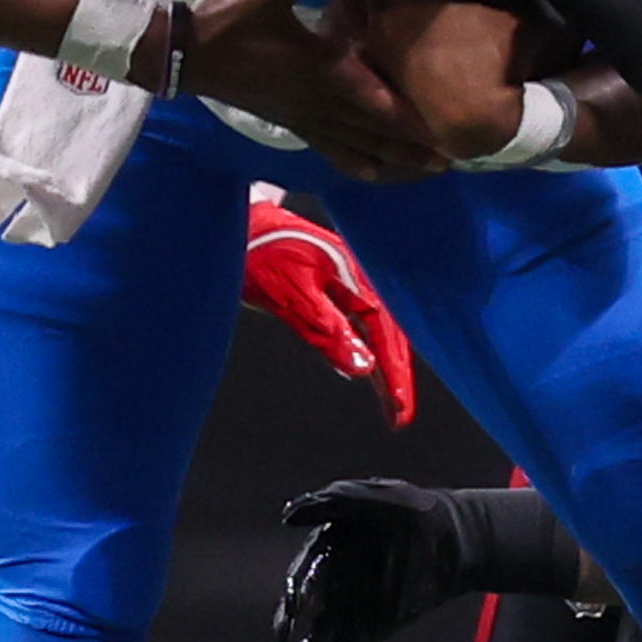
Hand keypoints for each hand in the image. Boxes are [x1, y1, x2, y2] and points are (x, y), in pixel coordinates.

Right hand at [176, 0, 449, 182]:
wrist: (183, 55)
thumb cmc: (227, 25)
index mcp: (319, 71)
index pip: (373, 99)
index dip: (407, 117)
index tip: (442, 130)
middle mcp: (318, 102)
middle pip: (375, 131)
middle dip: (412, 146)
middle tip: (451, 161)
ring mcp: (304, 117)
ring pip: (357, 145)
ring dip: (394, 159)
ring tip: (427, 171)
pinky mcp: (290, 122)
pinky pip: (330, 148)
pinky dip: (355, 162)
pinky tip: (372, 172)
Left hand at [243, 194, 417, 424]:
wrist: (240, 224)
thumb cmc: (262, 254)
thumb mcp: (293, 297)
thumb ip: (328, 331)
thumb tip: (362, 367)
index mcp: (359, 278)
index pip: (387, 335)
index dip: (394, 373)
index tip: (399, 408)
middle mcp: (362, 280)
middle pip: (392, 334)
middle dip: (397, 376)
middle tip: (400, 417)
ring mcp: (351, 283)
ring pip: (380, 331)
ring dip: (386, 366)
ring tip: (391, 404)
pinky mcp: (337, 289)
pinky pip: (363, 324)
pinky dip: (369, 350)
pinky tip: (368, 369)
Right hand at [273, 479, 475, 641]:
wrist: (454, 541)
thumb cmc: (415, 511)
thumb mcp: (379, 498)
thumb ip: (336, 502)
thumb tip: (288, 513)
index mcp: (327, 549)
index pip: (303, 573)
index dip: (297, 588)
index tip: (298, 604)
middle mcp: (332, 582)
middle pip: (301, 609)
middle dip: (288, 626)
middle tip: (284, 638)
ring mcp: (347, 609)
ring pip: (312, 636)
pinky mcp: (364, 632)